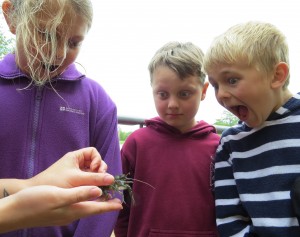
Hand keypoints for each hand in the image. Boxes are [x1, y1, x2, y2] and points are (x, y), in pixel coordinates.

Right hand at [0, 185, 121, 232]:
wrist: (14, 211)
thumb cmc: (36, 201)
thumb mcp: (59, 195)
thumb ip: (80, 194)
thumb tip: (99, 191)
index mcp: (74, 210)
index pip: (97, 208)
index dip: (109, 206)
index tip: (121, 204)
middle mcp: (71, 214)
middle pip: (93, 209)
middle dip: (105, 204)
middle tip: (115, 198)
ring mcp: (64, 214)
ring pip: (85, 207)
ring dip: (96, 201)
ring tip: (104, 195)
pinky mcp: (57, 211)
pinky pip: (77, 206)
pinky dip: (85, 200)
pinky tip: (83, 195)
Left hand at [30, 147, 113, 187]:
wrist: (36, 192)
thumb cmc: (55, 182)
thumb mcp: (77, 179)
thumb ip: (95, 178)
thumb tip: (112, 179)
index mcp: (75, 156)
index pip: (93, 152)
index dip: (98, 160)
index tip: (96, 170)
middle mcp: (76, 162)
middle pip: (95, 162)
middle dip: (99, 170)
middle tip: (99, 179)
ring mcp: (75, 172)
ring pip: (92, 172)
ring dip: (96, 178)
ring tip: (96, 186)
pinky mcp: (74, 181)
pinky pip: (87, 179)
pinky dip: (91, 183)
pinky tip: (92, 190)